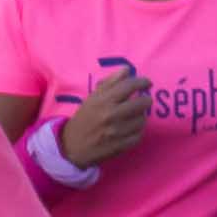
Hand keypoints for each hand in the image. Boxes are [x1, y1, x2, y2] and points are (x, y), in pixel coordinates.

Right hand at [61, 57, 152, 171]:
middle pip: (143, 102)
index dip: (142, 82)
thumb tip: (126, 70)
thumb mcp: (92, 98)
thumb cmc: (84, 119)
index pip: (130, 86)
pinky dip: (136, 132)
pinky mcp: (121, 145)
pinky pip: (139, 135)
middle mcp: (111, 115)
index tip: (146, 83)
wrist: (71, 146)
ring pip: (143, 120)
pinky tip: (128, 131)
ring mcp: (116, 132)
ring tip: (132, 118)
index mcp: (103, 101)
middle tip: (141, 102)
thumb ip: (109, 82)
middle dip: (145, 100)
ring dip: (139, 117)